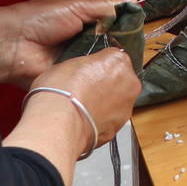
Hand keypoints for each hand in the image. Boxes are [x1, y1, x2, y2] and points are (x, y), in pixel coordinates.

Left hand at [0, 0, 137, 88]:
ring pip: (102, 60)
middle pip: (110, 43)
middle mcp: (83, 40)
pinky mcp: (71, 77)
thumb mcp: (77, 7)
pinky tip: (117, 76)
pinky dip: (101, 76)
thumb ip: (106, 7)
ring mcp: (77, 60)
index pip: (112, 24)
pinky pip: (90, 77)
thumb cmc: (43, 19)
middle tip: (141, 49)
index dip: (126, 26)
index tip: (143, 30)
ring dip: (113, 61)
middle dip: (122, 45)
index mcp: (84, 21)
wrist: (13, 45)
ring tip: (132, 65)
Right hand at [18, 48, 140, 151]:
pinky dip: (101, 121)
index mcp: (118, 60)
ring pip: (117, 102)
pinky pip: (110, 120)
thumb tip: (82, 72)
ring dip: (105, 104)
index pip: (112, 58)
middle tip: (84, 92)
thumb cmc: (59, 92)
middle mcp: (129, 82)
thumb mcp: (68, 64)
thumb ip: (85, 66)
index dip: (97, 67)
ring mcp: (126, 106)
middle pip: (120, 80)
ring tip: (82, 109)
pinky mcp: (119, 126)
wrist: (58, 122)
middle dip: (105, 85)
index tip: (87, 74)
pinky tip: (84, 121)